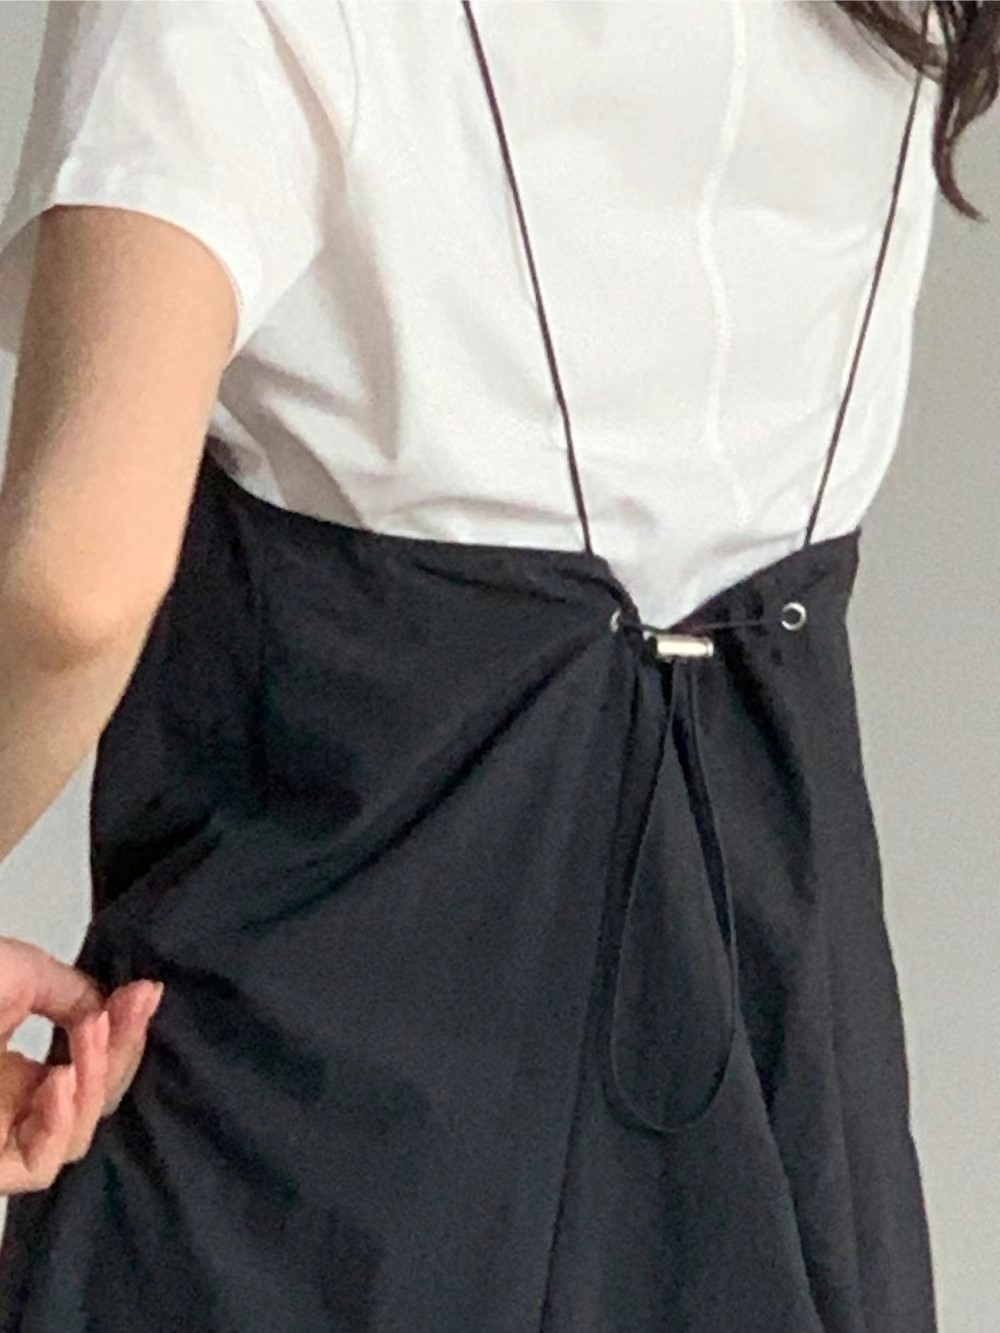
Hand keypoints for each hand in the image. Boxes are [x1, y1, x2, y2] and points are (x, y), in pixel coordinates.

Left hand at [0, 936, 163, 1195]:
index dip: (126, 1033)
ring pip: (71, 1141)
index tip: (149, 991)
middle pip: (90, 1106)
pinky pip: (37, 1167)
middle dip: (120, 1054)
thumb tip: (115, 1011)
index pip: (91, 1069)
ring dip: (96, 1086)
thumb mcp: (23, 973)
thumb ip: (74, 994)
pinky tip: (64, 1079)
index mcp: (16, 1072)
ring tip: (91, 1036)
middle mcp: (8, 1109)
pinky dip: (61, 1124)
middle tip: (131, 1006)